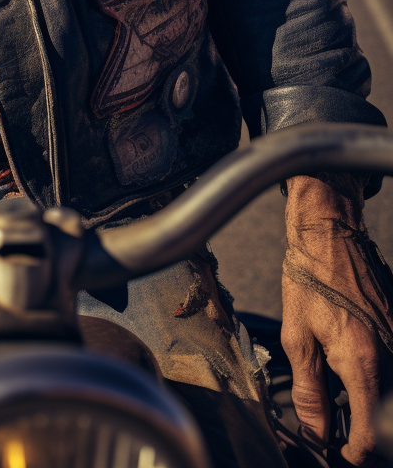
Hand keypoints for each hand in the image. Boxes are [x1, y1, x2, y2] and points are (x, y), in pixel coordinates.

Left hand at [281, 174, 392, 464]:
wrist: (330, 234)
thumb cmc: (310, 278)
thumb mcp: (297, 337)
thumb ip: (310, 392)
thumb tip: (316, 432)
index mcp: (363, 363)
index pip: (370, 437)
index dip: (352, 453)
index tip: (335, 452)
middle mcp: (392, 356)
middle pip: (387, 423)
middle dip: (363, 436)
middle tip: (337, 434)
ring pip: (391, 399)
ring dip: (371, 411)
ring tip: (343, 404)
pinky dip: (377, 386)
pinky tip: (353, 377)